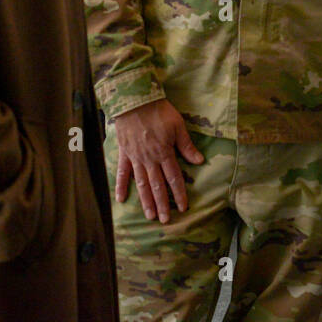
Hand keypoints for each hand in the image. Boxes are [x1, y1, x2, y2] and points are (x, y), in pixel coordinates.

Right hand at [113, 99, 204, 223]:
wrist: (134, 100)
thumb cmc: (159, 111)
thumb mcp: (178, 126)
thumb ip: (186, 145)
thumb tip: (200, 161)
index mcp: (164, 153)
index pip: (174, 178)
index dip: (179, 194)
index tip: (183, 207)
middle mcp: (149, 159)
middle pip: (157, 186)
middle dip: (162, 204)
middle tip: (165, 220)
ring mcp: (135, 158)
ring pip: (141, 184)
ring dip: (145, 201)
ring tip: (149, 216)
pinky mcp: (124, 153)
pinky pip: (122, 173)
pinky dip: (121, 186)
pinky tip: (121, 199)